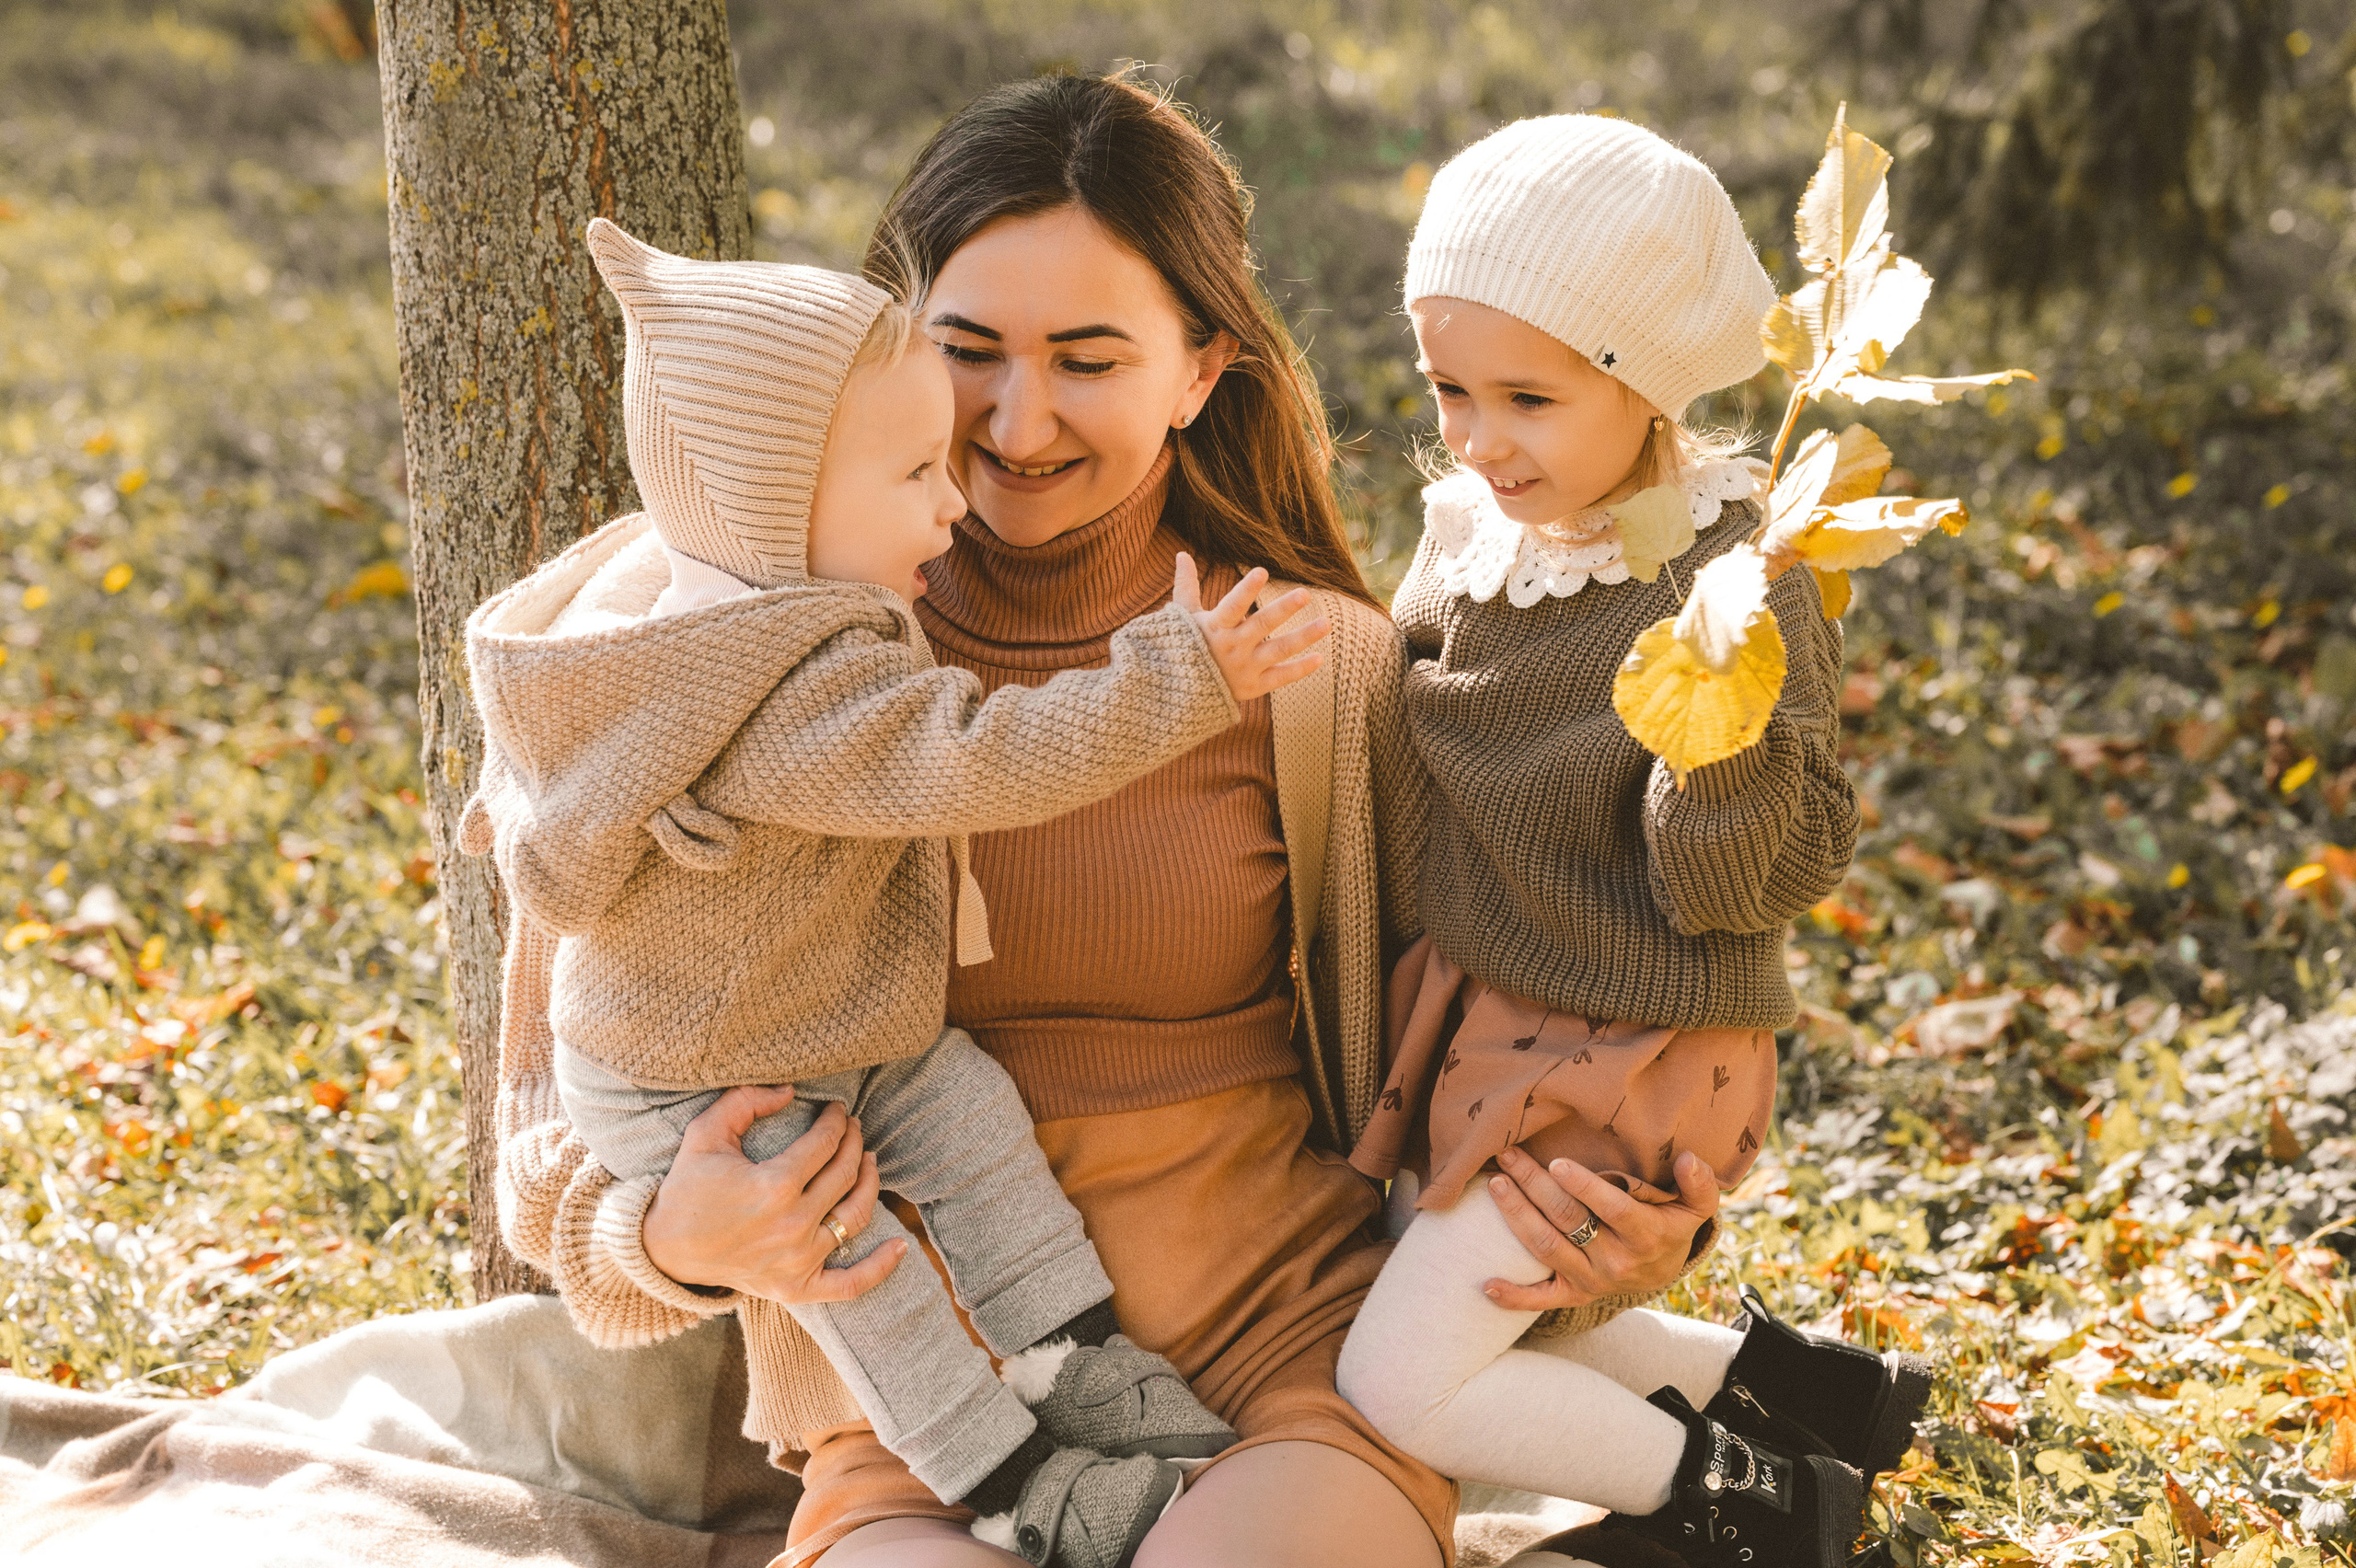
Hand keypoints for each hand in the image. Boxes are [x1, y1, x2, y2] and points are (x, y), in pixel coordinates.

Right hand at [639, 1085, 904, 1304]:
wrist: (665, 1249)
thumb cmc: (687, 1187)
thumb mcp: (706, 1133)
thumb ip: (746, 1100)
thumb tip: (791, 1091)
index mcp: (774, 1185)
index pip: (826, 1144)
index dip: (837, 1121)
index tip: (837, 1110)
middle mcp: (792, 1225)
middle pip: (845, 1175)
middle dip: (854, 1143)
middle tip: (852, 1128)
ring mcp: (798, 1261)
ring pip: (855, 1217)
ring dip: (870, 1184)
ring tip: (868, 1161)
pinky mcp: (797, 1289)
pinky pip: (850, 1285)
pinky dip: (879, 1268)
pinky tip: (901, 1247)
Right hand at [1172, 553, 1328, 701]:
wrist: (1179, 693)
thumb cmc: (1183, 647)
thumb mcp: (1183, 617)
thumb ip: (1186, 586)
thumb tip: (1181, 554)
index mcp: (1215, 627)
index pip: (1232, 605)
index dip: (1246, 589)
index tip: (1262, 571)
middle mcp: (1232, 647)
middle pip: (1262, 625)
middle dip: (1283, 609)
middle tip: (1304, 594)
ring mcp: (1244, 668)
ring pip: (1278, 650)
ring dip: (1303, 637)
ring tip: (1326, 623)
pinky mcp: (1253, 687)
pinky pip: (1280, 678)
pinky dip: (1300, 669)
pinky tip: (1319, 658)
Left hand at [1480, 1148, 1721, 1312]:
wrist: (1662, 1271)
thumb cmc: (1672, 1225)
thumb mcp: (1696, 1206)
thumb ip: (1699, 1183)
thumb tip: (1688, 1159)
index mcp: (1646, 1235)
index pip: (1612, 1210)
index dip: (1584, 1188)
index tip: (1557, 1163)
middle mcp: (1616, 1261)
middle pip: (1569, 1221)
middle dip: (1536, 1186)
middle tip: (1509, 1157)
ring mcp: (1592, 1280)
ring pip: (1547, 1248)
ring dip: (1517, 1217)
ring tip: (1496, 1184)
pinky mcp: (1574, 1294)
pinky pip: (1542, 1300)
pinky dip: (1514, 1297)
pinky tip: (1487, 1285)